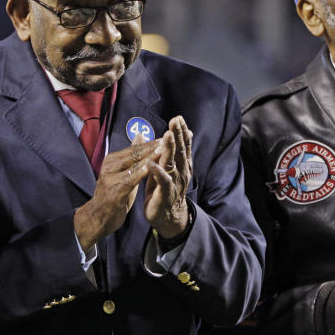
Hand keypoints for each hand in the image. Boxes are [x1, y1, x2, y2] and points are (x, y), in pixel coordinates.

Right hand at [74, 136, 162, 250]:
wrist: (98, 217)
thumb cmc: (113, 194)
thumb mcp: (123, 173)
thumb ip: (131, 156)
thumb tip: (140, 135)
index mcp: (111, 160)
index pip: (134, 149)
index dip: (151, 143)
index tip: (167, 137)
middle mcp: (109, 167)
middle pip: (134, 154)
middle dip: (153, 147)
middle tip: (169, 139)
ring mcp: (111, 179)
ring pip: (134, 165)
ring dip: (150, 157)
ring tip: (164, 150)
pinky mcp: (115, 192)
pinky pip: (131, 180)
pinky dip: (142, 173)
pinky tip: (152, 168)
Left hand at [144, 116, 192, 238]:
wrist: (167, 217)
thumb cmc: (165, 190)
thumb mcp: (168, 168)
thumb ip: (170, 152)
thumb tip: (172, 133)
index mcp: (182, 165)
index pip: (183, 145)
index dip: (181, 132)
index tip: (178, 118)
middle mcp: (181, 172)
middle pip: (180, 151)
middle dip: (178, 135)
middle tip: (176, 120)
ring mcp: (174, 183)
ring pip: (173, 163)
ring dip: (170, 149)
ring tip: (167, 136)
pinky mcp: (165, 194)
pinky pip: (162, 181)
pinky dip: (158, 172)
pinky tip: (152, 163)